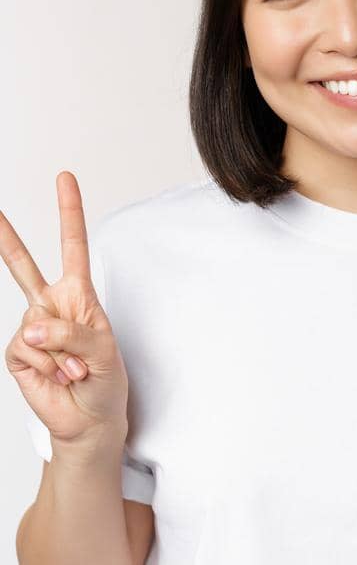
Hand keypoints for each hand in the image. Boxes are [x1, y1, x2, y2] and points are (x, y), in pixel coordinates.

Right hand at [1, 172, 129, 449]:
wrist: (91, 419)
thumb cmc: (106, 382)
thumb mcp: (104, 353)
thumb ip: (72, 333)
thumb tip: (32, 325)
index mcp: (80, 296)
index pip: (73, 247)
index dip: (68, 212)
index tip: (65, 177)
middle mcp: (53, 306)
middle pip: (24, 266)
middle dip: (7, 238)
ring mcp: (33, 329)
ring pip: (38, 323)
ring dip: (64, 352)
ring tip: (77, 370)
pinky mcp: (19, 353)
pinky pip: (28, 347)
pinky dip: (49, 365)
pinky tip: (60, 377)